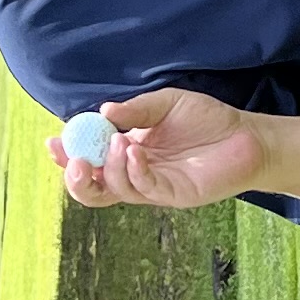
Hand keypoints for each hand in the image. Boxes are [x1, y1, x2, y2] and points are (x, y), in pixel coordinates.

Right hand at [49, 87, 263, 211]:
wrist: (247, 136)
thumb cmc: (208, 119)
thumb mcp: (167, 103)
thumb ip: (137, 109)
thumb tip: (103, 111)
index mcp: (127, 150)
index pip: (90, 159)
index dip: (67, 154)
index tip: (51, 141)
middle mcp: (135, 172)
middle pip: (93, 187)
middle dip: (75, 177)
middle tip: (74, 160)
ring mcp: (153, 187)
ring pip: (115, 191)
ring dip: (110, 167)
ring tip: (119, 141)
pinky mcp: (173, 195)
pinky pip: (143, 189)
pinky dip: (133, 171)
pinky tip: (135, 151)